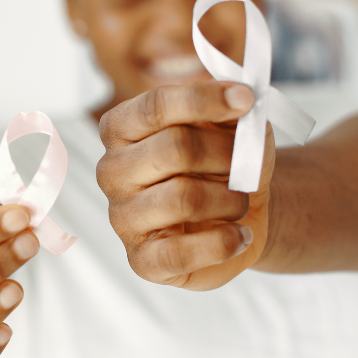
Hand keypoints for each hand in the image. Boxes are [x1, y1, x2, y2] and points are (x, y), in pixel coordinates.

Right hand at [97, 80, 274, 289]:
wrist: (239, 213)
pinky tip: (240, 234)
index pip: (155, 106)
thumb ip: (232, 109)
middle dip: (225, 155)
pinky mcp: (142, 260)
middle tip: (246, 164)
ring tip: (239, 201)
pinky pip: (181, 253)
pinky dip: (224, 242)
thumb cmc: (225, 161)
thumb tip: (241, 96)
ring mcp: (122, 218)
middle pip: (173, 148)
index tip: (246, 98)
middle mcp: (112, 171)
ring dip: (230, 198)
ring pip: (183, 198)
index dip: (202, 100)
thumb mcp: (234, 125)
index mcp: (121, 128)